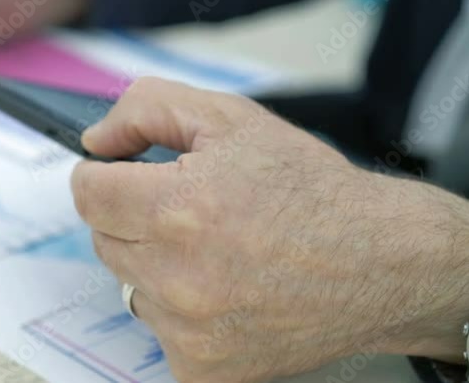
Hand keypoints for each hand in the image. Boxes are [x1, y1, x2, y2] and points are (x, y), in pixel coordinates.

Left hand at [71, 77, 468, 381]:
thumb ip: (147, 110)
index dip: (102, 176)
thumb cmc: (309, 190)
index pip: (87, 193)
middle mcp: (177, 276)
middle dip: (133, 218)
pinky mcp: (202, 368)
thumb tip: (94, 143)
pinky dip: (180, 311)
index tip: (120, 176)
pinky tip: (225, 291)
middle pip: (104, 239)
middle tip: (188, 211)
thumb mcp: (229, 118)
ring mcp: (188, 329)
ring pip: (130, 285)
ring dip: (156, 265)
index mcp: (177, 209)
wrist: (381, 262)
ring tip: (215, 251)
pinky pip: (159, 330)